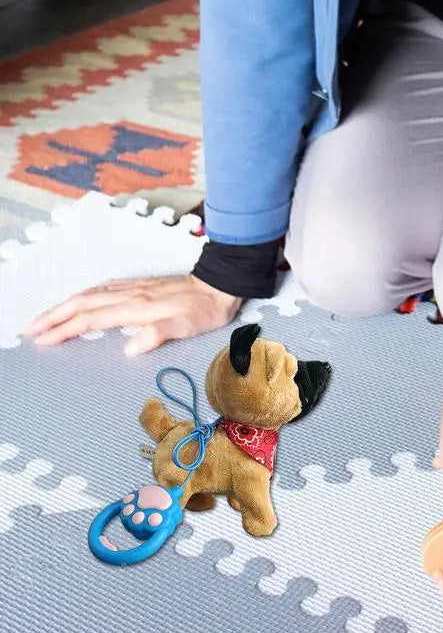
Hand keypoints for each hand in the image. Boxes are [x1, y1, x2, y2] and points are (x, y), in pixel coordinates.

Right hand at [26, 275, 241, 355]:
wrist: (221, 284)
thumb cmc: (206, 309)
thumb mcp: (188, 326)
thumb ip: (158, 334)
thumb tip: (129, 348)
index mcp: (138, 307)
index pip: (92, 320)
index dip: (65, 330)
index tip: (43, 340)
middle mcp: (130, 294)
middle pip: (82, 304)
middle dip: (54, 316)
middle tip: (30, 329)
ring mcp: (134, 287)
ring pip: (89, 294)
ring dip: (64, 305)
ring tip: (46, 316)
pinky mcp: (140, 285)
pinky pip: (102, 289)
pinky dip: (83, 296)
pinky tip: (81, 300)